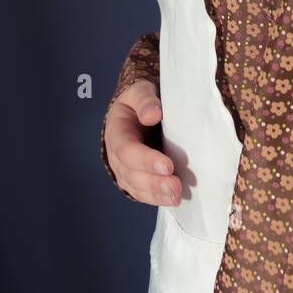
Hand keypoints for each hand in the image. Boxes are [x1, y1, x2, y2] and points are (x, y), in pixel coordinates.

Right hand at [104, 79, 178, 205]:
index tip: (167, 165)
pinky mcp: (135, 179)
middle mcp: (116, 155)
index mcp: (117, 132)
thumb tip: (153, 114)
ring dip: (156, 194)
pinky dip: (156, 199)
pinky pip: (142, 194)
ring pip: (136, 187)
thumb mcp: (140, 91)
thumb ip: (145, 100)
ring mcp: (124, 170)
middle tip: (175, 186)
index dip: (145, 159)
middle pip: (131, 173)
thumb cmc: (140, 101)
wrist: (138, 111)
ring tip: (176, 197)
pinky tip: (172, 201)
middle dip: (153, 182)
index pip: (127, 149)